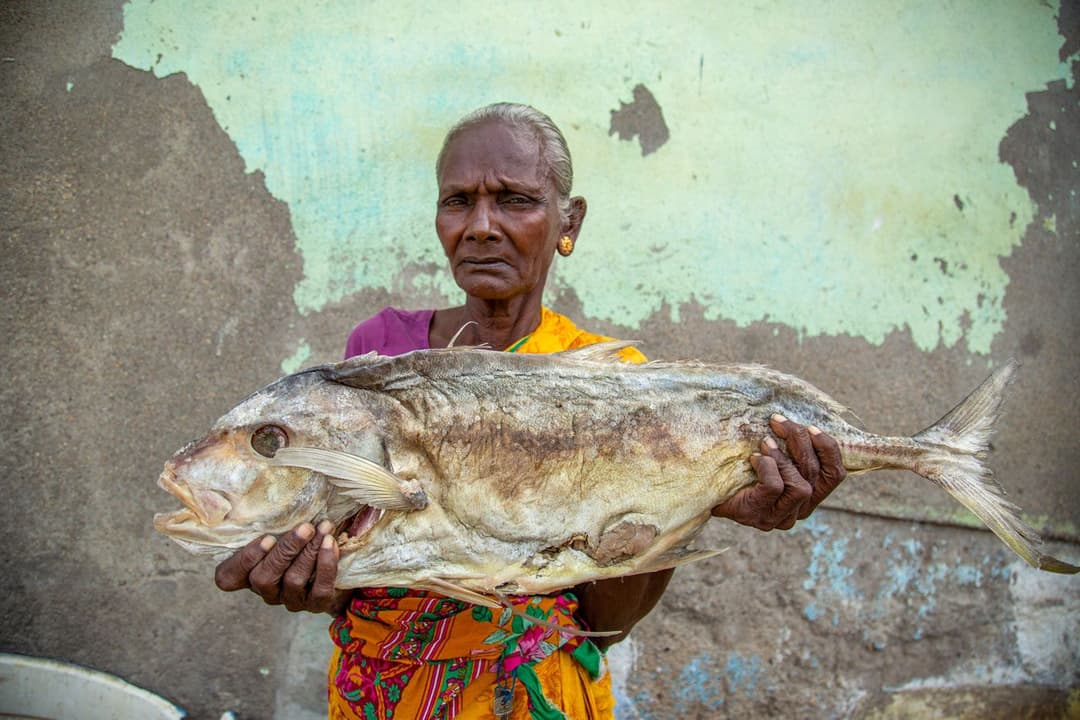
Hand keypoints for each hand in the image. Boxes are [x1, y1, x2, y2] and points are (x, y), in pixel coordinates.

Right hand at [214, 520, 350, 613]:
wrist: (339, 568)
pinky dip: (327, 565)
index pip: (228, 578)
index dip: (243, 560)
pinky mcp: (316, 605)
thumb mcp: (283, 529)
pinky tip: (332, 544)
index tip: (266, 537)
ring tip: (325, 527)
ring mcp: (290, 600)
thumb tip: (269, 478)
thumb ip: (272, 519)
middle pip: (264, 577)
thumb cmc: (303, 540)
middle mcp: (266, 591)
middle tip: (305, 527)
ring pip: (293, 580)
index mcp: (249, 573)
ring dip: (310, 552)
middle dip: (285, 550)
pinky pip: (319, 589)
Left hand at [711, 414, 845, 530]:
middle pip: (815, 474)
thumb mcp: (770, 457)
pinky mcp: (760, 516)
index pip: (834, 475)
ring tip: (765, 442)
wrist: (704, 492)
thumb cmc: (739, 469)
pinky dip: (767, 467)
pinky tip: (753, 458)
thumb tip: (797, 419)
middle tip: (778, 422)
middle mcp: (798, 511)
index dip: (828, 449)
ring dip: (784, 457)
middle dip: (799, 442)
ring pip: (800, 486)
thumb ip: (789, 448)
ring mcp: (779, 518)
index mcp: (808, 497)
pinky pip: (774, 488)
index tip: (811, 426)